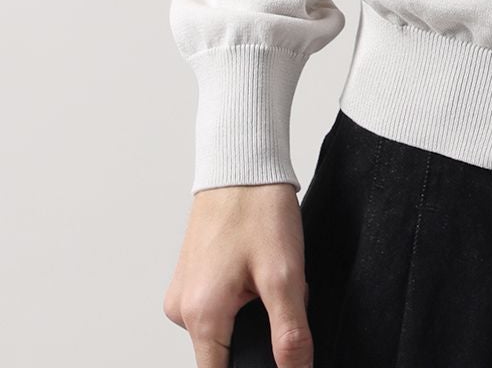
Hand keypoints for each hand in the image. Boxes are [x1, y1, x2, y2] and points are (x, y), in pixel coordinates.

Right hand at [163, 183, 311, 366]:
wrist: (242, 162)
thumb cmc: (258, 208)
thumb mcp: (284, 275)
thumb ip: (290, 333)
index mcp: (200, 315)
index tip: (275, 358)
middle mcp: (181, 309)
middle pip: (224, 352)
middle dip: (260, 336)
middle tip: (282, 301)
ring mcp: (183, 293)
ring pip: (224, 327)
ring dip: (253, 314)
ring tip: (270, 277)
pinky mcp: (191, 278)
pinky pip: (217, 305)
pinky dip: (242, 297)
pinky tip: (258, 269)